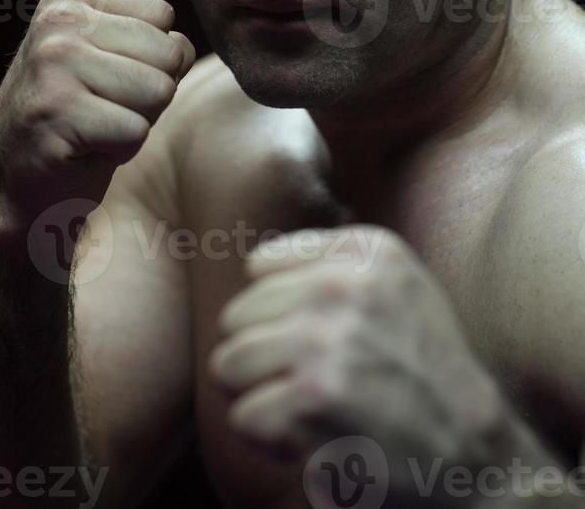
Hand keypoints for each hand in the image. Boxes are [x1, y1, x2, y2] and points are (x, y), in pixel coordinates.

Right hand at [0, 0, 194, 219]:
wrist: (22, 183)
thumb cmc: (83, 120)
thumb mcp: (116, 64)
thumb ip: (157, 44)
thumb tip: (183, 49)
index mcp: (68, 2)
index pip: (163, 15)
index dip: (152, 59)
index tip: (107, 81)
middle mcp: (56, 23)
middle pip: (168, 53)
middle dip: (150, 93)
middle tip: (103, 110)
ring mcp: (52, 65)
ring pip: (159, 91)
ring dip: (137, 123)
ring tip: (95, 128)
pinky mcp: (55, 113)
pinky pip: (136, 130)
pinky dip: (121, 151)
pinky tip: (85, 150)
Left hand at [210, 227, 502, 500]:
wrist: (474, 451)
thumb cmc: (424, 369)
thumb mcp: (398, 286)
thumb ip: (333, 262)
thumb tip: (251, 267)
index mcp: (367, 250)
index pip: (259, 268)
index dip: (277, 313)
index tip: (314, 339)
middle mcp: (343, 285)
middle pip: (235, 318)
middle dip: (260, 358)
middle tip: (307, 382)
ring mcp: (326, 339)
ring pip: (228, 365)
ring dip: (259, 398)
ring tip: (306, 408)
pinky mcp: (312, 397)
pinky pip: (243, 416)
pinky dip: (271, 441)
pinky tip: (313, 440)